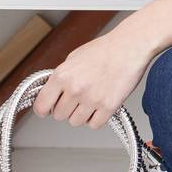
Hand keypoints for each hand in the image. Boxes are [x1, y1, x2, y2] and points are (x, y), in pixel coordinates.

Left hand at [33, 22, 154, 130]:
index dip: (43, 110)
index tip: (46, 110)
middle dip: (66, 109)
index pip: (41, 105)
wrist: (129, 47)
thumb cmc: (104, 49)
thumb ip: (61, 77)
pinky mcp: (109, 106)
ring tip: (90, 100)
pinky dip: (96, 118)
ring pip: (76, 122)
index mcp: (62, 75)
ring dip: (81, 114)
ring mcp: (92, 99)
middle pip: (59, 116)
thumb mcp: (73, 58)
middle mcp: (75, 89)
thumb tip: (52, 93)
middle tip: (76, 99)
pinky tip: (100, 105)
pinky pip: (94, 125)